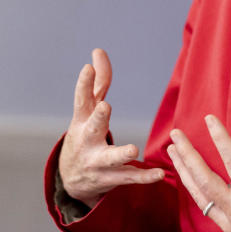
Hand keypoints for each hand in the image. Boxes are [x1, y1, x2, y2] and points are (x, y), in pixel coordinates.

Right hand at [58, 49, 164, 206]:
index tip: (87, 67)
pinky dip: (143, 177)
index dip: (84, 84)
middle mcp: (87, 141)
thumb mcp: (87, 110)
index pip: (81, 100)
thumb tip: (98, 50)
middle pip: (92, 129)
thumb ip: (98, 82)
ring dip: (121, 154)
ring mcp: (97, 162)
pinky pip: (128, 178)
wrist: (71, 180)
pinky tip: (159, 174)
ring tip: (133, 149)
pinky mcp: (110, 179)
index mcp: (82, 121)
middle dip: (98, 118)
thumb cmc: (84, 134)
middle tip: (105, 107)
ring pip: (109, 159)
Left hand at [167, 115, 230, 231]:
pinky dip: (192, 189)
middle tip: (176, 135)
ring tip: (173, 151)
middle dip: (187, 155)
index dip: (220, 138)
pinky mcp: (227, 229)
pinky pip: (203, 206)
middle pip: (204, 179)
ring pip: (197, 195)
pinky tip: (187, 177)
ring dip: (183, 171)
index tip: (210, 120)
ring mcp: (228, 222)